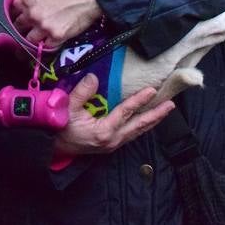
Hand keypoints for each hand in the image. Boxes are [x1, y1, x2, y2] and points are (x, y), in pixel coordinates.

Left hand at [11, 0, 101, 48]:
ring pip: (29, 38)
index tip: (20, 9)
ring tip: (36, 33)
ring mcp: (45, 28)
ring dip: (32, 35)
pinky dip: (46, 43)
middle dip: (21, 23)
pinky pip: (46, 46)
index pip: (14, 7)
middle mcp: (34, 16)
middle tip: (26, 23)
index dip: (17, 8)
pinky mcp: (58, 37)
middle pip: (18, 25)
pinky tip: (48, 39)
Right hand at [52, 73, 174, 159]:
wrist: (54, 146)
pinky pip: (131, 134)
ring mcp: (113, 143)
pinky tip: (147, 120)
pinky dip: (142, 125)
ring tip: (164, 110)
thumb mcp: (68, 108)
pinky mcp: (111, 144)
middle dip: (156, 114)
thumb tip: (94, 78)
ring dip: (152, 120)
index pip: (126, 112)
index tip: (152, 90)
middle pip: (139, 125)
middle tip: (170, 104)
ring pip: (137, 131)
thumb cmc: (60, 127)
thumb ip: (81, 92)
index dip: (139, 100)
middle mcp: (113, 139)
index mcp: (104, 131)